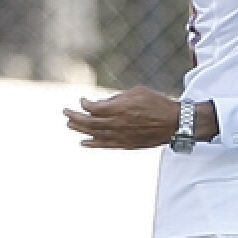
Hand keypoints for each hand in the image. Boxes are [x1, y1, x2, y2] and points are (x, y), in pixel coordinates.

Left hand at [63, 86, 177, 148]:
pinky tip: (83, 142)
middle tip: (65, 113)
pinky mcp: (125, 144)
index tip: (82, 100)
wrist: (173, 123)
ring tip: (70, 125)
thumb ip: (118, 98)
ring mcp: (119, 135)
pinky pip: (104, 145)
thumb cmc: (157, 103)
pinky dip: (92, 144)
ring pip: (93, 134)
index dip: (84, 104)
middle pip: (88, 122)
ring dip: (79, 129)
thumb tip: (103, 103)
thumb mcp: (137, 92)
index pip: (93, 107)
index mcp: (118, 108)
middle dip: (74, 117)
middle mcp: (116, 123)